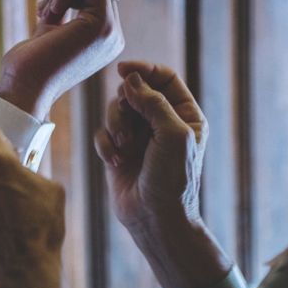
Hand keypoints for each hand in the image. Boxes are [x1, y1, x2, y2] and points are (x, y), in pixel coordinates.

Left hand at [0, 0, 124, 120]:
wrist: (23, 89)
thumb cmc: (27, 66)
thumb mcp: (49, 30)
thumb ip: (64, 12)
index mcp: (102, 39)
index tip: (44, 13)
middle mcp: (113, 37)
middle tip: (44, 12)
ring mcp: (111, 33)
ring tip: (45, 14)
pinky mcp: (103, 27)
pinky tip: (51, 11)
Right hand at [94, 61, 207, 241]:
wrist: (155, 218)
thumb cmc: (173, 179)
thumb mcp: (172, 134)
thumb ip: (153, 102)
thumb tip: (131, 78)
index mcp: (184, 115)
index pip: (164, 78)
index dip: (144, 70)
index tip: (123, 70)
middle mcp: (161, 122)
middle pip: (134, 92)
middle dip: (125, 105)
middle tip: (125, 120)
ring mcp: (138, 137)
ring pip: (115, 111)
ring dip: (115, 126)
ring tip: (123, 147)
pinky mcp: (118, 151)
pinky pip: (102, 133)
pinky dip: (105, 144)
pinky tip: (114, 160)